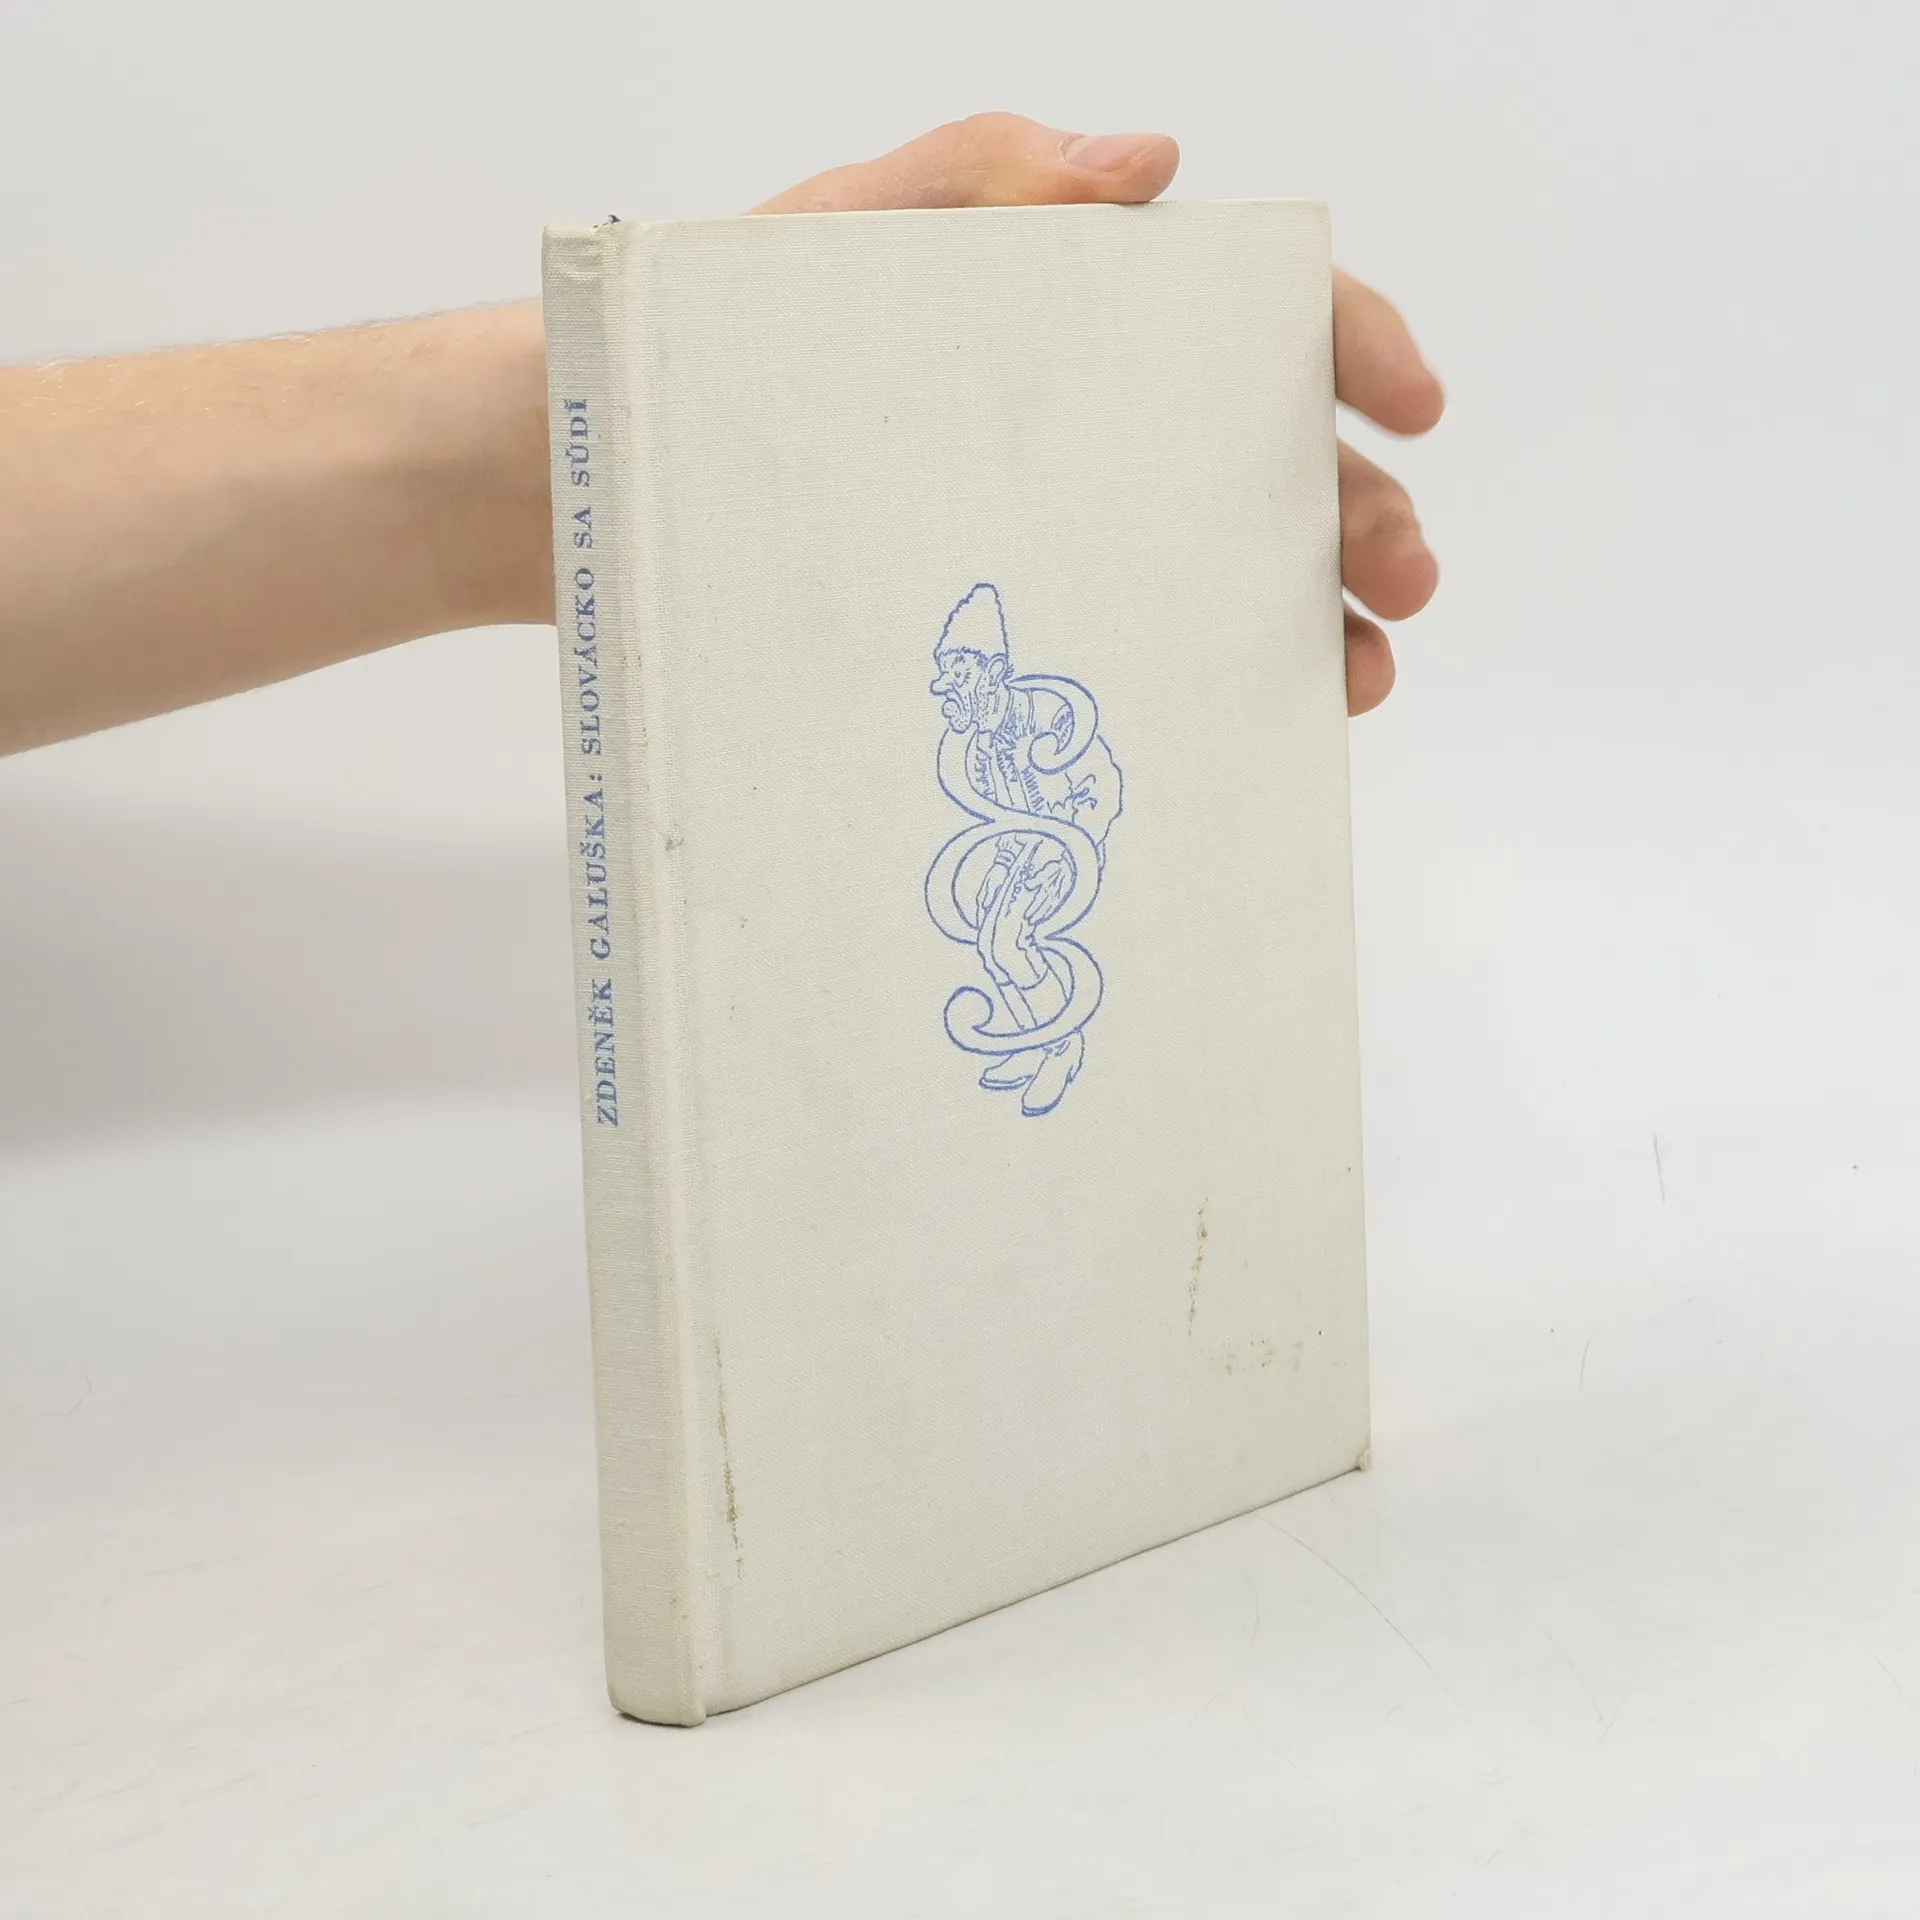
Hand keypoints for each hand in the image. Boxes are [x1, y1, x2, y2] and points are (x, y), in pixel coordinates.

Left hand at [758, 114, 1443, 715]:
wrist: (602, 486)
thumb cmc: (712, 350)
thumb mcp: (835, 238)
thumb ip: (976, 180)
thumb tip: (1148, 162)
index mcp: (1069, 319)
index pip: (1248, 310)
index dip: (1351, 342)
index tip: (1415, 404)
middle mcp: (1083, 434)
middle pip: (1265, 456)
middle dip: (1359, 511)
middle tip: (1401, 581)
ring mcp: (1053, 538)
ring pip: (1223, 572)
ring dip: (1316, 616)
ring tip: (1358, 671)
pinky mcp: (1012, 633)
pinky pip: (1137, 660)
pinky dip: (1218, 689)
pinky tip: (1261, 719)